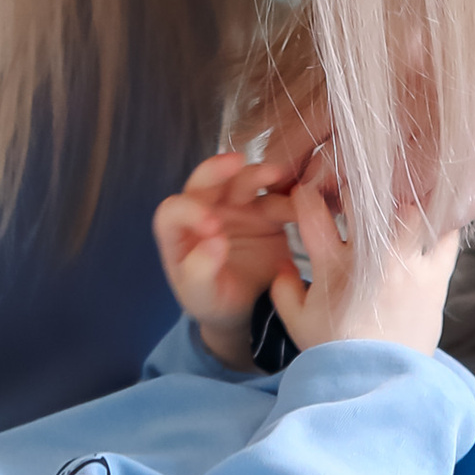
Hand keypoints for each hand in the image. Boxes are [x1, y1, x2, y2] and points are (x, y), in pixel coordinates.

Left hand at [153, 143, 316, 365]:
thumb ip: (200, 271)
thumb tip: (214, 241)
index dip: (190, 211)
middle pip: (204, 182)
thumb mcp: (202, 296)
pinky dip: (288, 194)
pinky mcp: (264, 213)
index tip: (214, 226)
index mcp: (179, 234)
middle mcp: (203, 213)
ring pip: (241, 181)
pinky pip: (275, 197)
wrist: (250, 312)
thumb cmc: (215, 303)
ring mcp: (235, 209)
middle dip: (218, 170)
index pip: (173, 212)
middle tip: (236, 163)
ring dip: (258, 175)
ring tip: (277, 174)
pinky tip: (301, 198)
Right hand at [267, 155, 457, 359]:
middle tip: (356, 195)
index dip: (306, 196)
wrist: (379, 382)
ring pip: (409, 209)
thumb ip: (282, 288)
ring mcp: (407, 265)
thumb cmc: (336, 352)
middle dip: (356, 189)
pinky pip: (447, 236)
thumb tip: (282, 262)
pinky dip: (441, 223)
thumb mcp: (296, 322)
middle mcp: (371, 259)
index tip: (308, 195)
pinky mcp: (436, 277)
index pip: (311, 211)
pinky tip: (431, 220)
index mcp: (332, 266)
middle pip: (364, 198)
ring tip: (396, 202)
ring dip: (400, 202)